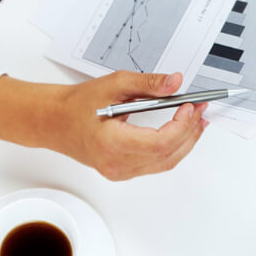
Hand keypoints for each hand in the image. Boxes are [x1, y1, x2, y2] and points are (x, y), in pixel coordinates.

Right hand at [0, 71, 208, 180]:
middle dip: (190, 132)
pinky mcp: (124, 172)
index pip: (160, 142)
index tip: (191, 107)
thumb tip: (175, 82)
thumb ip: (147, 84)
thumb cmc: (77, 105)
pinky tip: (180, 132)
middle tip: (201, 111)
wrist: (54, 122)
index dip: (182, 126)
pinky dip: (172, 148)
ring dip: (185, 141)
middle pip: (168, 155)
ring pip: (166, 162)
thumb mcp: (113, 85)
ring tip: (197, 121)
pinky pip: (157, 164)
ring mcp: (121, 172)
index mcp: (112, 145)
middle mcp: (118, 164)